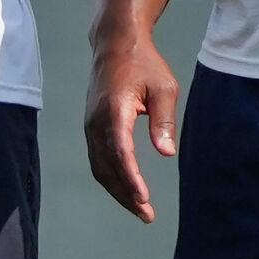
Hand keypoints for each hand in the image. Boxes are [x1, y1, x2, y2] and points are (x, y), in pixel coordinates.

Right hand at [85, 0, 181, 222]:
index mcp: (114, 110)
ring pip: (100, 167)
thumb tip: (167, 153)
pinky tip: (126, 189)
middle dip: (126, 194)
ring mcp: (90, 125)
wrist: (114, 44)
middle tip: (146, 214)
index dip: (131, 179)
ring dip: (117, 190)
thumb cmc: (144, 63)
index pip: (121, 152)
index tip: (144, 198)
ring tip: (139, 208)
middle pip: (108, 167)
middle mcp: (97, 121)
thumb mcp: (163, 87)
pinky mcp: (91, 126)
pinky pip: (97, 159)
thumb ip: (164, 120)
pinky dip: (110, 178)